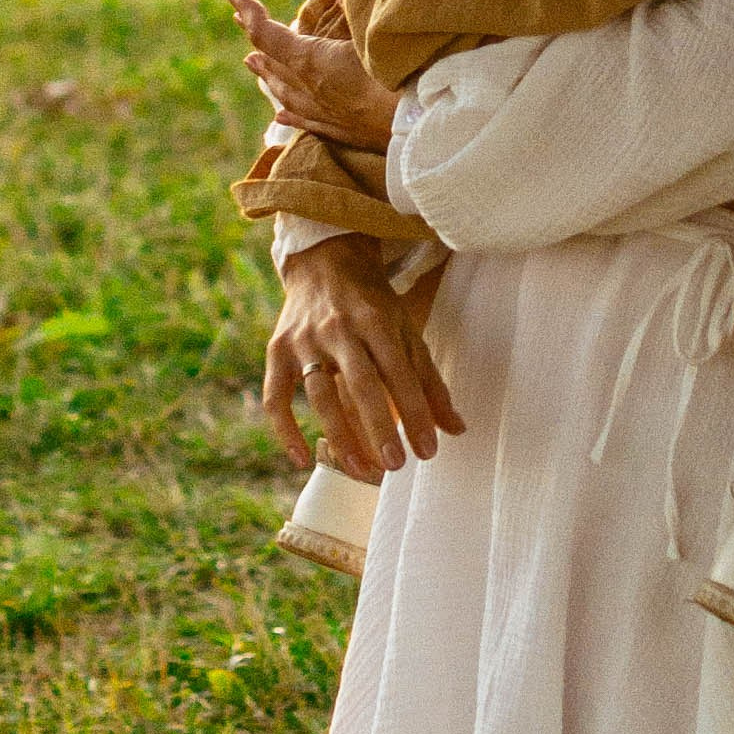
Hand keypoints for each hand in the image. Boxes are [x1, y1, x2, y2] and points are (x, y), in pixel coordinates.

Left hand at [225, 0, 397, 152]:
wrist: (422, 128)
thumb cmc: (401, 75)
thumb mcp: (374, 32)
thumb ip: (354, 5)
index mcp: (312, 61)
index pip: (267, 33)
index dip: (249, 11)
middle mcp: (310, 88)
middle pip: (272, 61)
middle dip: (256, 38)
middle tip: (239, 20)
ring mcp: (324, 112)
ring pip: (285, 92)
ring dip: (268, 74)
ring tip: (252, 65)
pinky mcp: (342, 131)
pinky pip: (305, 119)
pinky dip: (289, 112)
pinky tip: (279, 115)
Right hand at [263, 233, 463, 480]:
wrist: (324, 262)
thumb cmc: (371, 304)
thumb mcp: (405, 330)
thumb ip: (428, 381)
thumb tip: (456, 429)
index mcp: (376, 320)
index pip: (399, 373)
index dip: (415, 413)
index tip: (428, 451)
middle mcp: (340, 328)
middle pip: (361, 384)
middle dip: (379, 427)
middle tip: (395, 466)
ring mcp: (304, 339)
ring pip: (319, 394)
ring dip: (340, 436)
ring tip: (361, 471)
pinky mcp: (277, 350)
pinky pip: (276, 396)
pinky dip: (285, 430)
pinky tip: (302, 459)